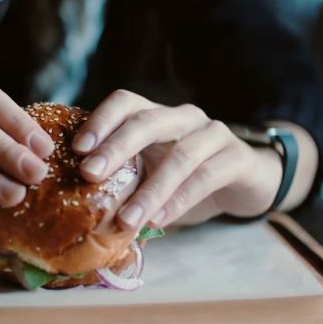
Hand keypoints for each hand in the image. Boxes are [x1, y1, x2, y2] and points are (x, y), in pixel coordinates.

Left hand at [71, 90, 282, 232]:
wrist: (245, 182)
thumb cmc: (185, 178)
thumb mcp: (150, 174)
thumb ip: (122, 180)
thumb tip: (77, 205)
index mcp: (155, 115)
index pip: (125, 102)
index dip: (100, 121)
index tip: (77, 148)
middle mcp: (182, 117)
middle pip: (147, 121)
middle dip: (115, 147)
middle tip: (89, 174)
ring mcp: (212, 133)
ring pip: (180, 156)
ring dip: (150, 190)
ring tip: (126, 220)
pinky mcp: (236, 158)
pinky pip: (206, 177)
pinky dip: (180, 200)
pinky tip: (160, 221)